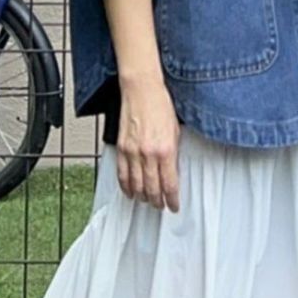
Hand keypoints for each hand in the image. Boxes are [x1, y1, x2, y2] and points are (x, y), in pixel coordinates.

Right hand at [115, 76, 180, 211]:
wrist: (142, 92)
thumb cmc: (160, 107)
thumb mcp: (176, 133)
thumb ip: (173, 154)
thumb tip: (172, 172)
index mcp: (166, 151)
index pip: (169, 184)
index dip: (172, 199)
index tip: (173, 205)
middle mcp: (148, 154)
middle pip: (152, 189)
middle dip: (157, 201)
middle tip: (160, 205)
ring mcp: (133, 152)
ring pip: (136, 185)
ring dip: (142, 197)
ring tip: (147, 200)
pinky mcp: (122, 148)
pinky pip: (122, 174)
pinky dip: (126, 186)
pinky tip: (130, 191)